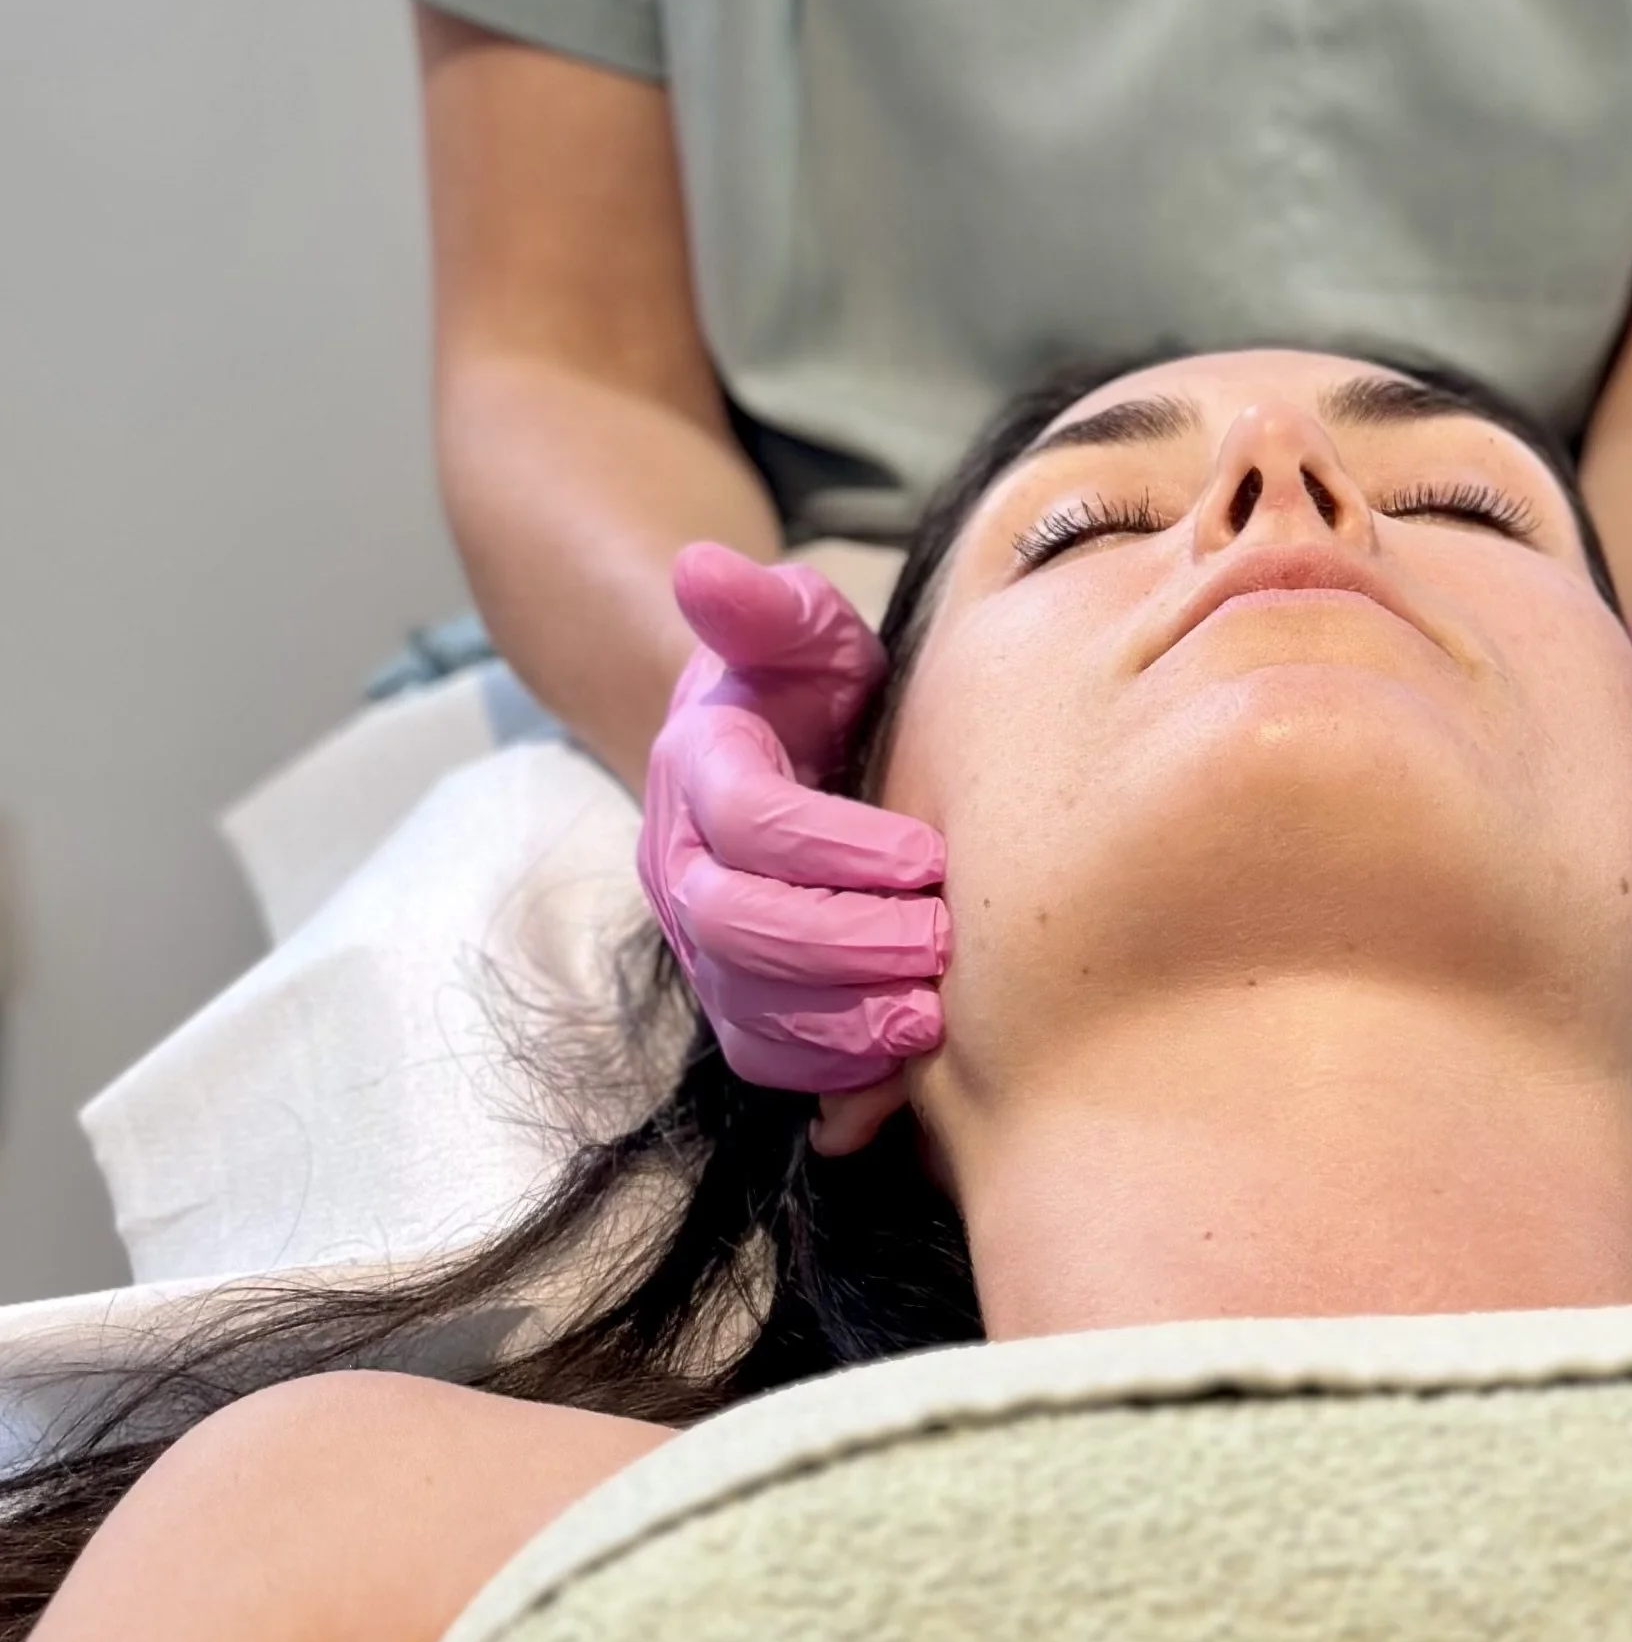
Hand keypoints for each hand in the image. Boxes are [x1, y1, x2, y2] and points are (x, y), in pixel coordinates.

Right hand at [636, 543, 947, 1095]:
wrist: (769, 749)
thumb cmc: (803, 685)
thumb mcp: (800, 630)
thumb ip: (766, 605)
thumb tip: (700, 565)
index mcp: (699, 767)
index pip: (749, 820)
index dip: (834, 847)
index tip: (929, 856)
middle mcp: (681, 863)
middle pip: (735, 927)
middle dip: (840, 945)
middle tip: (939, 946)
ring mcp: (698, 940)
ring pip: (743, 1007)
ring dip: (837, 1026)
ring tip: (927, 1023)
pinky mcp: (730, 996)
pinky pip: (759, 1056)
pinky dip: (822, 1076)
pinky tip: (895, 1073)